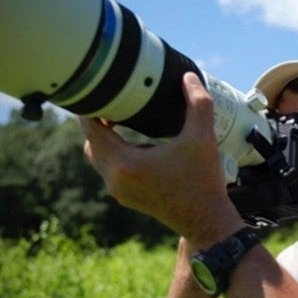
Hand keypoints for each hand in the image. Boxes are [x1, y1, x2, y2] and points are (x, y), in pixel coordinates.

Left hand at [81, 72, 242, 245]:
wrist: (206, 221)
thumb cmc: (203, 181)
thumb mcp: (203, 138)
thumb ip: (197, 103)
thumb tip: (188, 77)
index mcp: (125, 165)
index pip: (91, 130)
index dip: (91, 107)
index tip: (98, 88)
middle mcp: (115, 180)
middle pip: (91, 143)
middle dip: (97, 121)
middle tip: (112, 99)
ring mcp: (119, 190)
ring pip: (99, 156)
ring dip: (106, 137)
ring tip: (122, 115)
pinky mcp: (126, 196)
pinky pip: (110, 168)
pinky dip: (115, 151)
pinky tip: (134, 138)